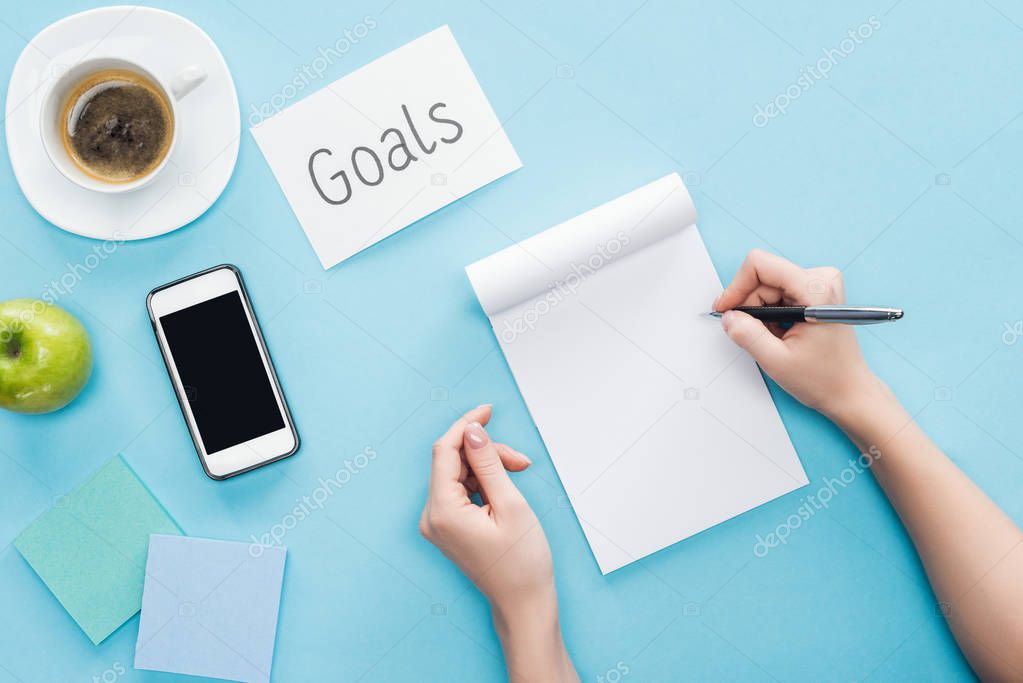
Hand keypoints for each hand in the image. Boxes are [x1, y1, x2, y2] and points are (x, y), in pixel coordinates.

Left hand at [421, 406, 577, 681]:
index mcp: (442, 511)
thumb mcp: (511, 504)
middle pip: (452, 461)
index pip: (445, 451)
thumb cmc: (522, 562)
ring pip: (458, 474)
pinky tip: (505, 488)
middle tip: (521, 461)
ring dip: (488, 467)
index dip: (466, 425)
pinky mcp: (447, 527)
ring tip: (519, 475)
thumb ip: (488, 463)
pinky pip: (460, 490)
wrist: (523, 604)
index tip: (488, 409)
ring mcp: (437, 524)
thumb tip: (472, 431)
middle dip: (486, 452)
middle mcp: (431, 516)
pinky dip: (483, 482)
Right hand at [714, 249, 882, 420]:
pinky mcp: (816, 292)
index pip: (761, 265)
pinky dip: (771, 313)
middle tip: (754, 335)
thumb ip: (747, 335)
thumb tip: (728, 316)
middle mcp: (821, 279)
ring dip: (761, 313)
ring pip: (768, 285)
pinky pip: (778, 292)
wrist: (849, 390)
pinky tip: (781, 333)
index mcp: (816, 290)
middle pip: (763, 277)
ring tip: (774, 338)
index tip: (726, 310)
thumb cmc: (824, 378)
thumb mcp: (776, 361)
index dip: (736, 287)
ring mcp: (820, 284)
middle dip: (750, 306)